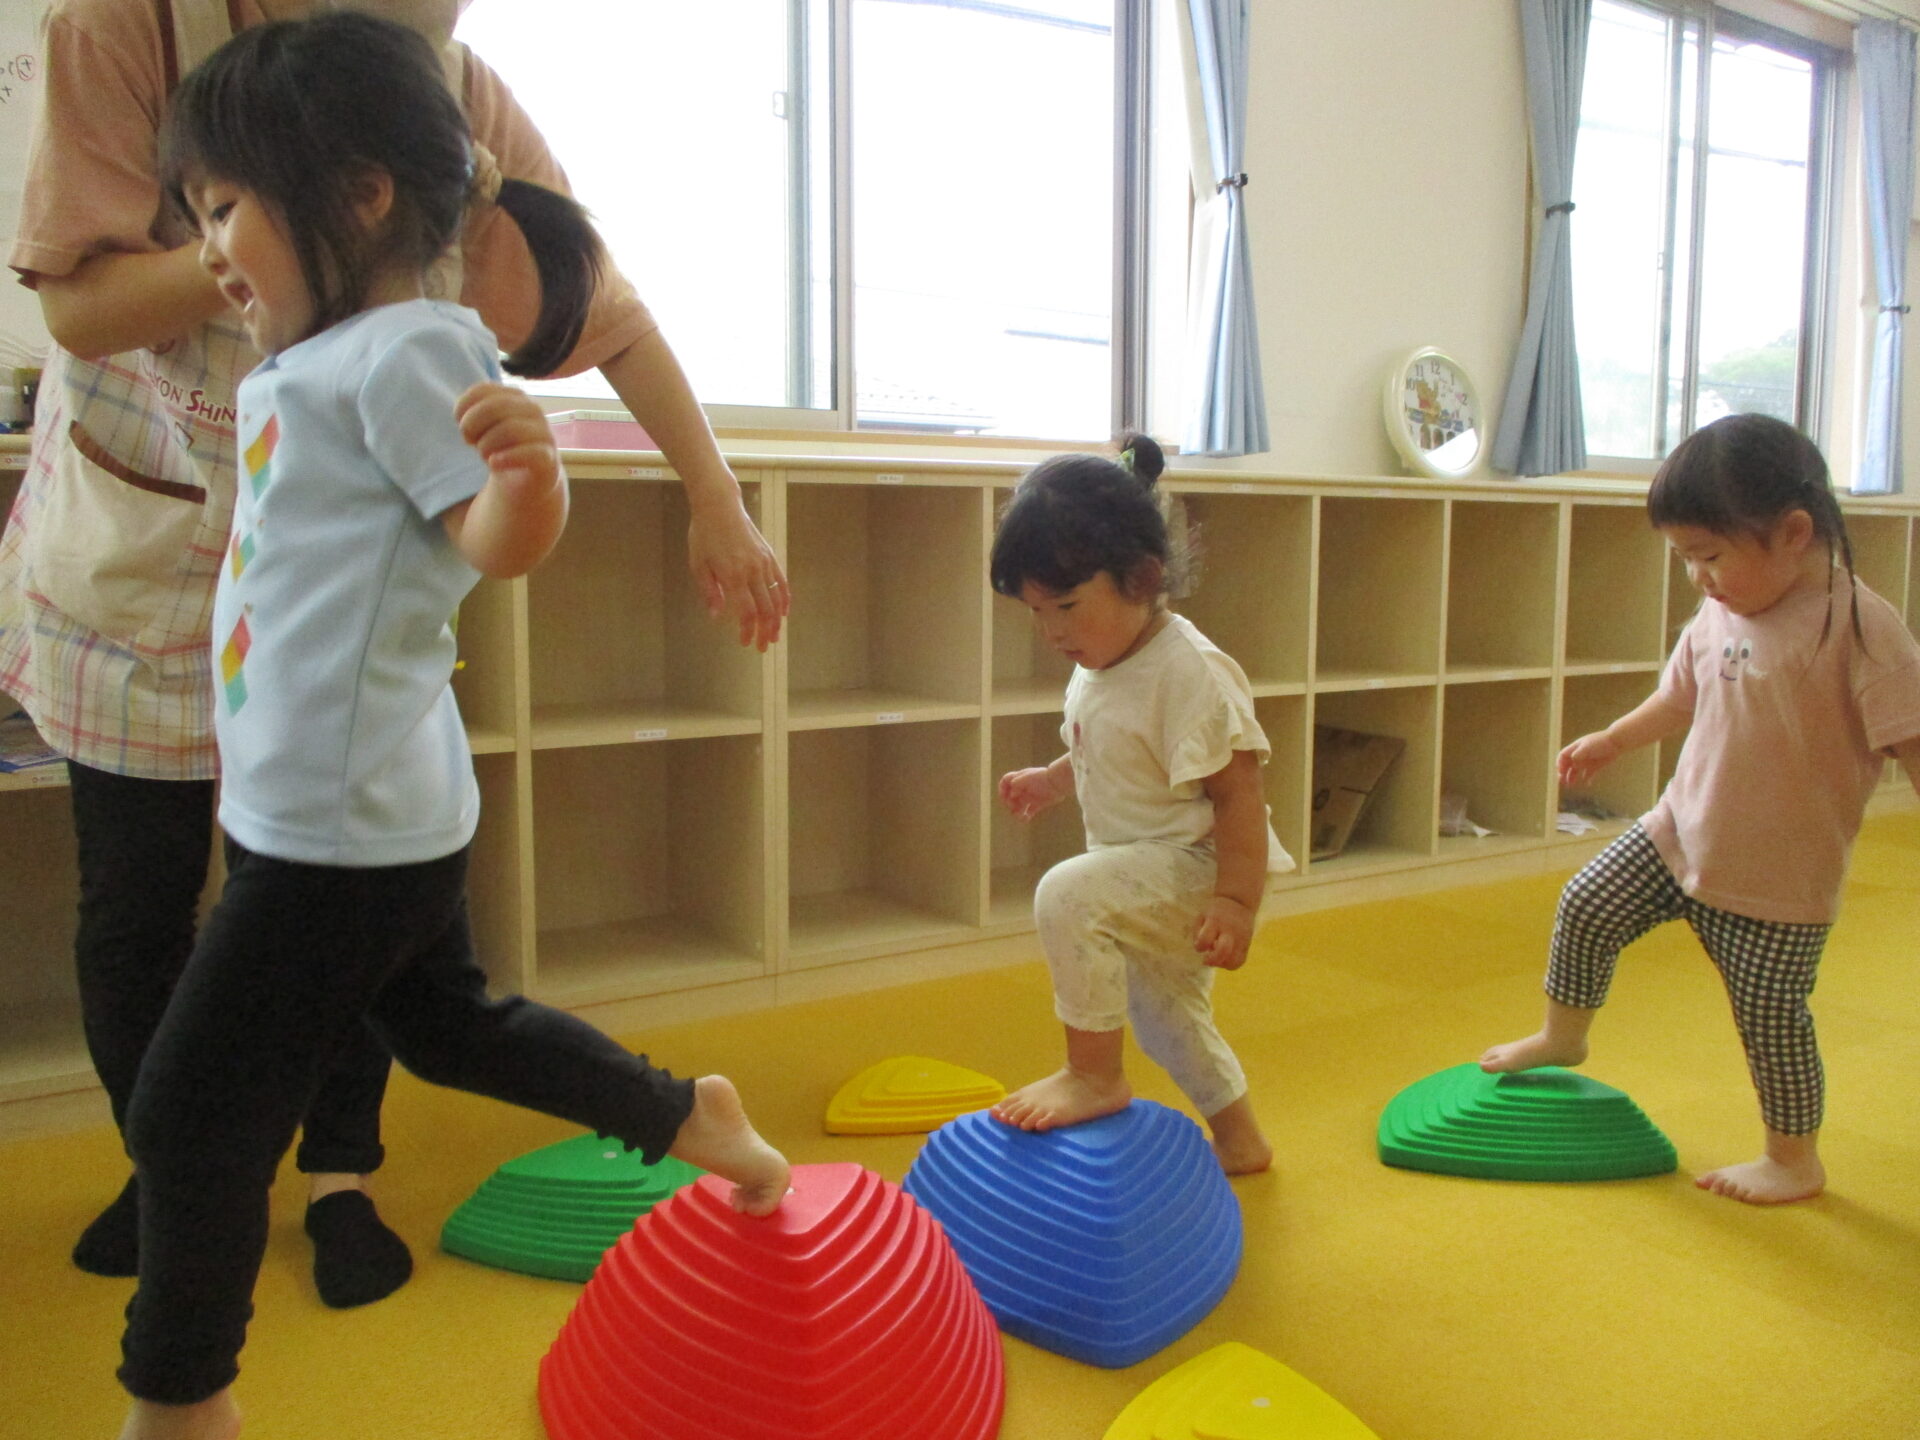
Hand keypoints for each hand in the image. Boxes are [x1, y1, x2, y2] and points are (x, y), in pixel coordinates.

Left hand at [455, 383, 558, 496]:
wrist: (526, 481)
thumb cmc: (502, 448)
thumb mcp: (484, 426)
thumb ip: (474, 412)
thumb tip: (462, 413)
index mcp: (516, 397)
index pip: (484, 390)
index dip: (464, 405)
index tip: (458, 422)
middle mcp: (532, 410)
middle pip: (494, 407)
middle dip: (472, 426)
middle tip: (469, 442)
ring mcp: (543, 433)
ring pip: (510, 429)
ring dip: (487, 445)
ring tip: (484, 456)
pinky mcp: (548, 458)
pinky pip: (530, 453)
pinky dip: (507, 458)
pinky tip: (494, 464)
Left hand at [687, 496, 787, 651]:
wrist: (719, 506)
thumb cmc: (704, 534)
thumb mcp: (698, 564)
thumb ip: (710, 591)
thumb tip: (716, 616)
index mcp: (733, 575)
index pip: (747, 611)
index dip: (748, 630)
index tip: (745, 642)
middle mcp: (752, 570)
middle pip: (765, 609)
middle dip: (765, 631)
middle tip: (763, 646)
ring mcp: (764, 563)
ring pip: (776, 598)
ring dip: (777, 620)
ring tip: (775, 634)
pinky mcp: (769, 556)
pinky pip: (782, 581)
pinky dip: (784, 599)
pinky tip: (783, 612)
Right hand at [998, 766, 1063, 820]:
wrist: (1059, 782)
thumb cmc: (1042, 778)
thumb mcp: (1027, 778)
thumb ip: (1016, 784)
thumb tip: (1011, 795)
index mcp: (1020, 779)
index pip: (1006, 781)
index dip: (1002, 789)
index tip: (1004, 797)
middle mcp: (1023, 788)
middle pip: (1010, 797)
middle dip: (1009, 803)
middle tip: (1013, 807)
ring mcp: (1030, 796)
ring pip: (1018, 806)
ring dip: (1016, 812)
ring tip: (1020, 816)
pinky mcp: (1038, 804)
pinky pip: (1028, 812)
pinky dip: (1025, 817)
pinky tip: (1026, 819)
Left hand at [1193, 895, 1253, 969]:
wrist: (1239, 901)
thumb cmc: (1215, 911)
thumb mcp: (1202, 916)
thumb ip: (1197, 933)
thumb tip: (1203, 950)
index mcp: (1215, 921)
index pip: (1205, 939)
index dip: (1199, 946)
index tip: (1200, 945)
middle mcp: (1230, 930)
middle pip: (1223, 951)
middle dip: (1212, 960)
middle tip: (1207, 959)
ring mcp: (1241, 938)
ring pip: (1233, 961)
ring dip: (1221, 964)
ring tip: (1217, 957)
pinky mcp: (1248, 944)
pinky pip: (1240, 961)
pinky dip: (1230, 964)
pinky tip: (1224, 958)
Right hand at [1557, 730, 1621, 789]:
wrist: (1616, 742)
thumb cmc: (1600, 742)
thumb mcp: (1587, 747)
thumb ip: (1578, 754)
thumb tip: (1572, 762)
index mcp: (1575, 748)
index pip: (1563, 756)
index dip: (1560, 764)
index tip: (1561, 772)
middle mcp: (1580, 755)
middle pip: (1568, 765)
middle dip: (1563, 773)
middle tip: (1562, 782)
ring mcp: (1587, 761)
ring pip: (1576, 771)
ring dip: (1572, 777)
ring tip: (1570, 785)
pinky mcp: (1596, 766)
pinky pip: (1589, 774)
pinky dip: (1587, 779)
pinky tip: (1587, 784)